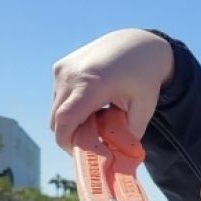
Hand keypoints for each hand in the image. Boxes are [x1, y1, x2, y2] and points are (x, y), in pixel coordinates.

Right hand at [51, 29, 174, 150]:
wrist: (139, 44)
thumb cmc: (144, 77)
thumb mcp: (144, 108)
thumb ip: (129, 134)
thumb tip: (117, 157)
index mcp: (91, 84)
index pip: (65, 121)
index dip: (68, 143)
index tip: (82, 155)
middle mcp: (70, 75)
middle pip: (57, 119)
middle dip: (72, 135)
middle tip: (94, 143)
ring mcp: (62, 69)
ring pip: (55, 109)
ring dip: (71, 121)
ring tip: (98, 119)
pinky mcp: (60, 67)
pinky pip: (58, 97)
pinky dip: (70, 107)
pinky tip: (93, 105)